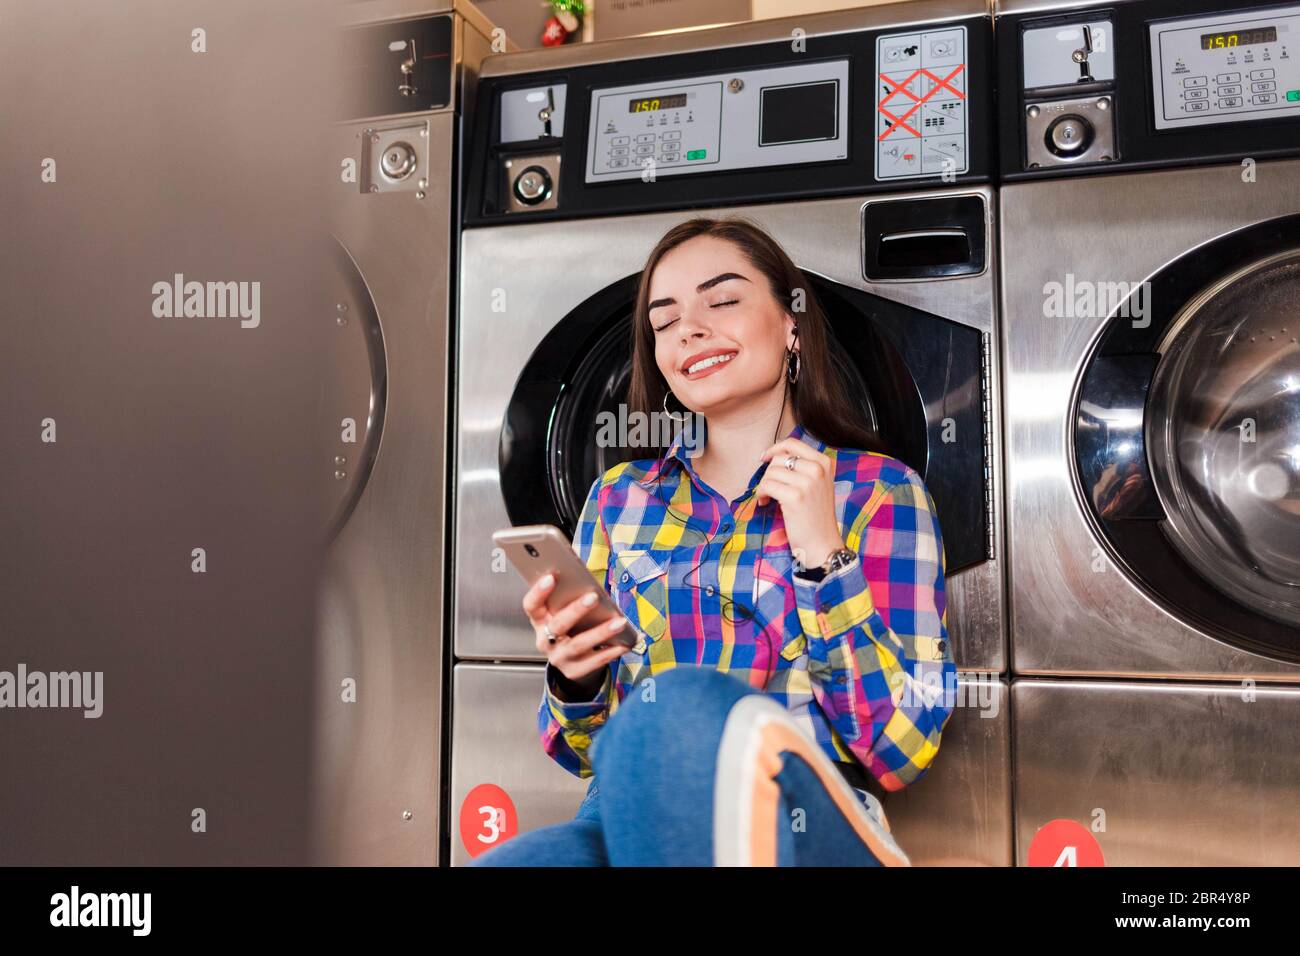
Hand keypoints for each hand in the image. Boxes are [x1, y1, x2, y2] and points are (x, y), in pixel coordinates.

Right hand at [523, 573, 627, 692]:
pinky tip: (625, 643)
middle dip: (576, 610)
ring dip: (601, 632)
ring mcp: (558, 657)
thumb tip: (588, 582)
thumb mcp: (563, 613)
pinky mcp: (573, 671)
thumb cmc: (570, 626)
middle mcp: (544, 640)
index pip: (532, 605)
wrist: (571, 659)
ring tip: (620, 622)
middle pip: (558, 624)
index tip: (550, 577)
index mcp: (539, 620)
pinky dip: (611, 651)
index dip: (538, 592)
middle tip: (594, 597)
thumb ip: (569, 599)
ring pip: (578, 644)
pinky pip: (594, 661)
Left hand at [756, 438, 846, 570]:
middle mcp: (818, 469)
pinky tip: (764, 502)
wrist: (823, 543)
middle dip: (768, 473)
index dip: (774, 449)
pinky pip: (766, 486)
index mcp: (824, 462)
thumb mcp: (818, 484)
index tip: (765, 458)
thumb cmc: (816, 516)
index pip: (793, 443)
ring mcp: (807, 482)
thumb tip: (773, 455)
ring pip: (771, 472)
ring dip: (764, 485)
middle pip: (779, 459)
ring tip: (767, 498)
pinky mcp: (795, 497)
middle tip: (769, 488)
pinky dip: (760, 494)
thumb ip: (803, 467)